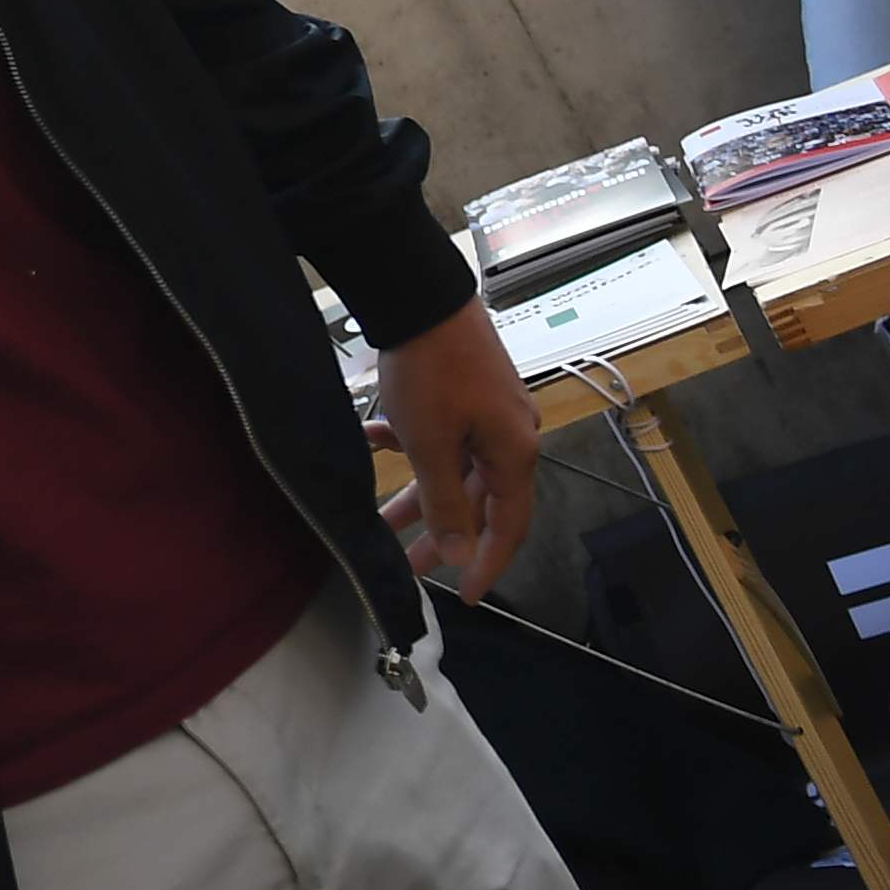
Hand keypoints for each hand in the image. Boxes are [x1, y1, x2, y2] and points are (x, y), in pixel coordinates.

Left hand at [373, 299, 539, 597]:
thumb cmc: (431, 372)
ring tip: (382, 517)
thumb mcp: (432, 446)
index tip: (467, 595)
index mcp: (513, 455)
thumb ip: (445, 503)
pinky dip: (413, 444)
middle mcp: (512, 435)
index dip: (489, 563)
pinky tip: (376, 438)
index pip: (509, 527)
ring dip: (421, 491)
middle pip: (480, 500)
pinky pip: (445, 433)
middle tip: (411, 564)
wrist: (421, 294)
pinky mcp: (468, 391)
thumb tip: (461, 554)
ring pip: (456, 468)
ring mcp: (491, 411)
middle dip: (442, 532)